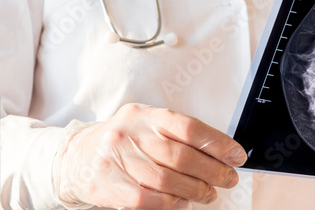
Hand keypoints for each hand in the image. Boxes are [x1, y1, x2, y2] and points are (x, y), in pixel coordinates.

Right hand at [52, 104, 246, 208]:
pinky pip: (149, 199)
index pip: (188, 127)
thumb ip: (178, 134)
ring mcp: (117, 159)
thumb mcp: (148, 125)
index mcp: (145, 114)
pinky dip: (172, 203)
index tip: (236, 155)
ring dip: (196, 190)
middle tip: (228, 179)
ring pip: (167, 181)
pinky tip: (183, 201)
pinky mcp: (108, 185)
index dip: (217, 143)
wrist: (77, 156)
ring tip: (209, 193)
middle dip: (212, 171)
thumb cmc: (123, 141)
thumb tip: (220, 151)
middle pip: (181, 156)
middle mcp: (130, 133)